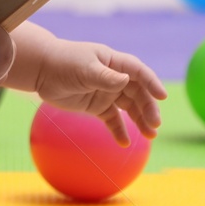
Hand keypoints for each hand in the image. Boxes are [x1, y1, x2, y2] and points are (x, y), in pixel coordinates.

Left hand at [34, 39, 166, 144]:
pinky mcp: (97, 107)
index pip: (138, 72)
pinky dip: (119, 131)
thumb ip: (105, 77)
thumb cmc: (64, 62)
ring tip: (150, 136)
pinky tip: (125, 143)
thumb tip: (126, 81)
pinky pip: (113, 120)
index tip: (162, 96)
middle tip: (155, 125)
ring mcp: (106, 92)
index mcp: (114, 62)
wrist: (41, 71)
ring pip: (129, 108)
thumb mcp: (85, 69)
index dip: (152, 83)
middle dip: (148, 109)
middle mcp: (114, 77)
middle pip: (137, 94)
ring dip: (140, 121)